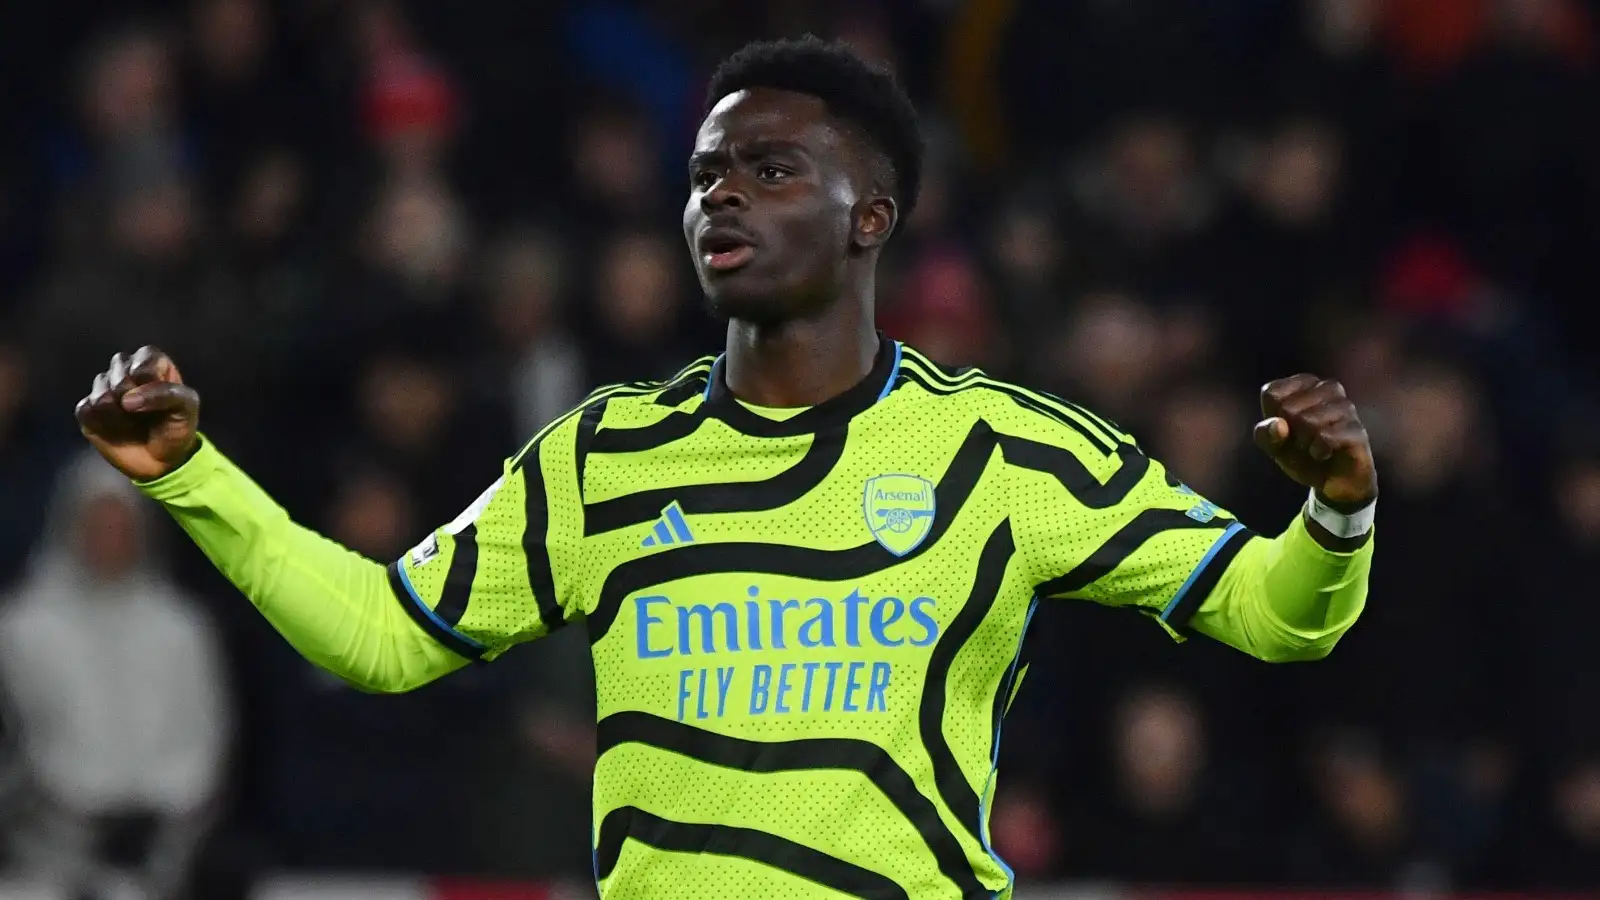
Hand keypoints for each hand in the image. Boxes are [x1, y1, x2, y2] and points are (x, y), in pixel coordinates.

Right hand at [75, 346, 200, 480]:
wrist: (162, 461)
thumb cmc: (176, 427)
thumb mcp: (187, 408)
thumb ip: (166, 394)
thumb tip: (127, 399)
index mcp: (150, 362)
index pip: (143, 361)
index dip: (150, 382)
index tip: (162, 398)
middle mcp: (124, 370)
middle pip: (119, 376)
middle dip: (135, 400)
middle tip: (146, 414)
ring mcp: (103, 388)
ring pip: (101, 394)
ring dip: (121, 416)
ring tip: (133, 423)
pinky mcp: (87, 409)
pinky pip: (86, 411)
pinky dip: (104, 424)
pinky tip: (116, 429)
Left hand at [1253, 374, 1376, 509]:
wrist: (1334, 481)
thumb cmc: (1301, 455)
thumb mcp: (1273, 446)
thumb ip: (1266, 434)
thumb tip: (1279, 426)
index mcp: (1304, 383)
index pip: (1271, 393)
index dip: (1272, 420)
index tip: (1285, 429)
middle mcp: (1328, 388)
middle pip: (1288, 409)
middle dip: (1290, 434)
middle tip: (1303, 443)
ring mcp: (1346, 407)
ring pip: (1308, 422)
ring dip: (1304, 444)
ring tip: (1314, 448)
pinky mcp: (1357, 428)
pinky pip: (1325, 437)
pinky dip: (1317, 451)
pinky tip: (1324, 454)